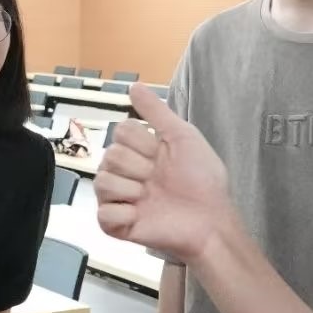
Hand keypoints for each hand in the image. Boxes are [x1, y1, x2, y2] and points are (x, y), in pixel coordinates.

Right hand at [96, 84, 238, 263]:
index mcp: (139, 152)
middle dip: (139, 167)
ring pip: (102, 182)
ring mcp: (120, 200)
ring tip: (150, 198)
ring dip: (131, 190)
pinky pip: (103, 213)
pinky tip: (140, 216)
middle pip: (110, 155)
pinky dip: (123, 215)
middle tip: (158, 180)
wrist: (211, 220)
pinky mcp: (116, 225)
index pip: (121, 132)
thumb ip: (156, 112)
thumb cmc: (203, 180)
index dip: (144, 143)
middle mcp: (126, 173)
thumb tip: (134, 86)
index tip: (162, 155)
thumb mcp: (183, 137)